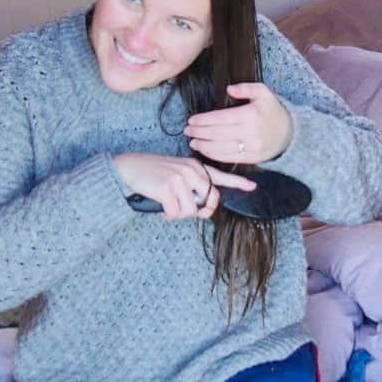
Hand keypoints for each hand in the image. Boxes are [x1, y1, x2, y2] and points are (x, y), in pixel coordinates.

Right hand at [112, 153, 256, 220]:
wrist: (129, 168)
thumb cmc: (152, 173)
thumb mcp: (176, 172)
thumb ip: (192, 185)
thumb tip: (202, 207)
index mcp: (194, 166)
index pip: (219, 176)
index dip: (237, 183)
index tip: (252, 186)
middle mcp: (190, 171)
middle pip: (207, 201)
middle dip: (197, 211)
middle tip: (181, 208)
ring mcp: (179, 178)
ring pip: (191, 211)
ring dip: (178, 214)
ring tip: (168, 205)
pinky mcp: (168, 188)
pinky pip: (176, 213)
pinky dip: (168, 215)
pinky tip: (161, 208)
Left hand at [185, 82, 293, 164]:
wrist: (289, 134)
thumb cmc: (272, 111)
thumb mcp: (263, 92)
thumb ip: (246, 88)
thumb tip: (228, 89)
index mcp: (251, 115)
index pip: (221, 118)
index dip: (203, 120)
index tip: (191, 120)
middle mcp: (250, 132)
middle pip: (218, 133)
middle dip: (199, 132)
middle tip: (187, 131)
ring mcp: (251, 147)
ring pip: (221, 147)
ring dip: (204, 145)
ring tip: (192, 142)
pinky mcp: (251, 158)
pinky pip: (229, 158)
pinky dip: (214, 155)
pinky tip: (205, 150)